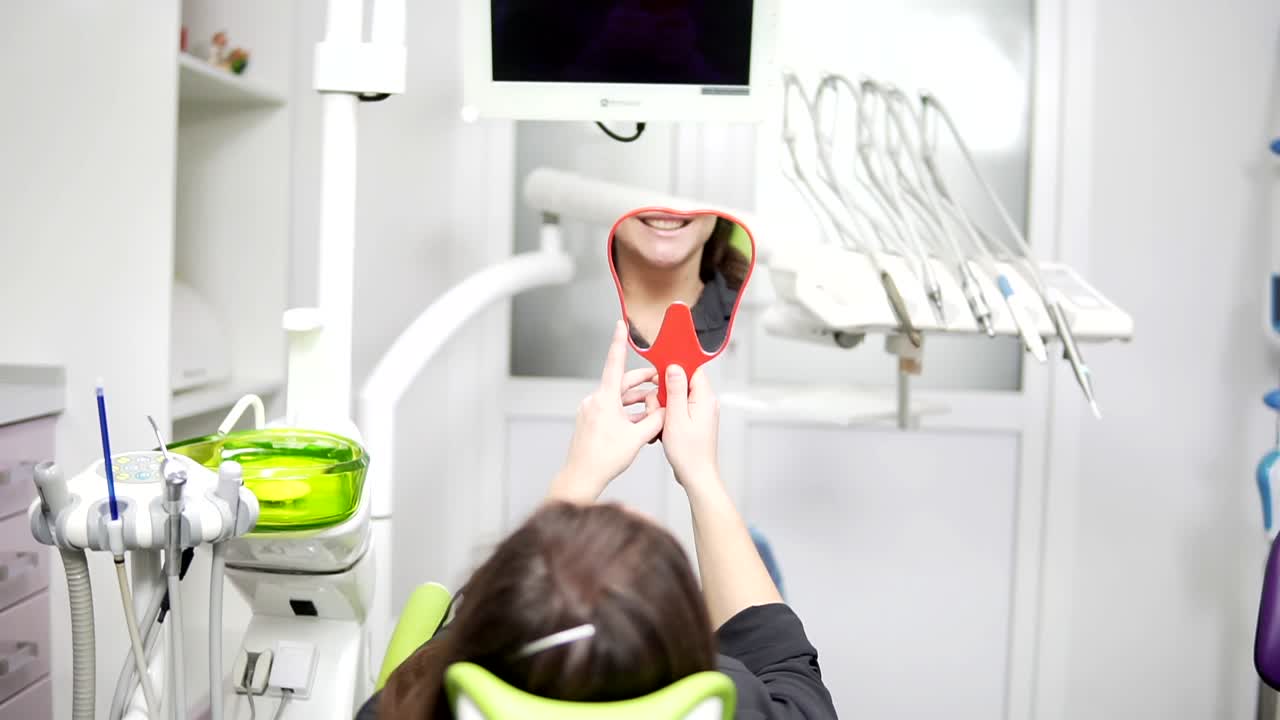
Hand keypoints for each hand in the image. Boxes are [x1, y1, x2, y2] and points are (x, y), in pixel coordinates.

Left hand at [548, 321, 665, 502]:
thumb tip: (665, 410)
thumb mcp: (637, 438)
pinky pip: (612, 409)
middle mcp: (595, 401)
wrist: (582, 476)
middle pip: (622, 384)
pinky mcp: (590, 421)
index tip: (620, 324)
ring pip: (618, 398)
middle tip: (660, 380)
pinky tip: (640, 421)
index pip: (614, 363)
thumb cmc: (605, 458)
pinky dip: (627, 411)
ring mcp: (591, 411)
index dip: (619, 342)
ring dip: (636, 400)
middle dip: (642, 382)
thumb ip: (655, 420)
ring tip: (655, 406)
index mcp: (605, 399)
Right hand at [659, 364, 719, 489]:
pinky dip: (668, 415)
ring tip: (661, 422)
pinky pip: (678, 408)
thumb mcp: (676, 417)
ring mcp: (701, 411)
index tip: (658, 375)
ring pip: (677, 396)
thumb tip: (674, 367)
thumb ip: (675, 390)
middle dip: (665, 392)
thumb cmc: (688, 452)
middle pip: (682, 382)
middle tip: (657, 407)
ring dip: (664, 405)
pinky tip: (663, 428)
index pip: (691, 368)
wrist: (696, 475)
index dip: (673, 368)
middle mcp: (706, 402)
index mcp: (705, 397)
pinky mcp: (695, 420)